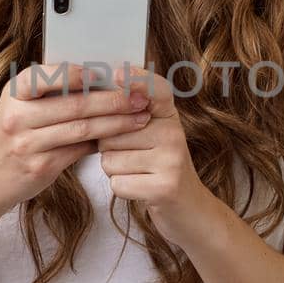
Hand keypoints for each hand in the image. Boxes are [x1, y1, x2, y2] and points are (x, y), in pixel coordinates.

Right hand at [0, 62, 152, 217]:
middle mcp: (18, 117)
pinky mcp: (40, 166)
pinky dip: (101, 142)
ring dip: (116, 122)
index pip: (44, 76)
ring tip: (139, 117)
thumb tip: (98, 80)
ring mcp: (28, 144)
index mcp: (14, 94)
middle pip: (73, 104)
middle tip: (139, 96)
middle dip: (112, 99)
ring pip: (81, 128)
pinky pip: (78, 150)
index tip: (105, 72)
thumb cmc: (9, 137)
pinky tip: (119, 137)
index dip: (76, 74)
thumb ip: (48, 94)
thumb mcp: (17, 107)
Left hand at [96, 65, 206, 224]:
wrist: (189, 209)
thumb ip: (129, 115)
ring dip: (115, 170)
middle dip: (109, 147)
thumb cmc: (159, 167)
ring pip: (111, 159)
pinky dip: (122, 188)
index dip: (137, 80)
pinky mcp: (165, 186)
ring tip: (138, 172)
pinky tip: (140, 187)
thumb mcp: (152, 135)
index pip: (156, 90)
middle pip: (113, 132)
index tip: (117, 73)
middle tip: (132, 156)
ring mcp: (172, 160)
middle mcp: (174, 134)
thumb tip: (94, 97)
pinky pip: (118, 182)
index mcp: (169, 117)